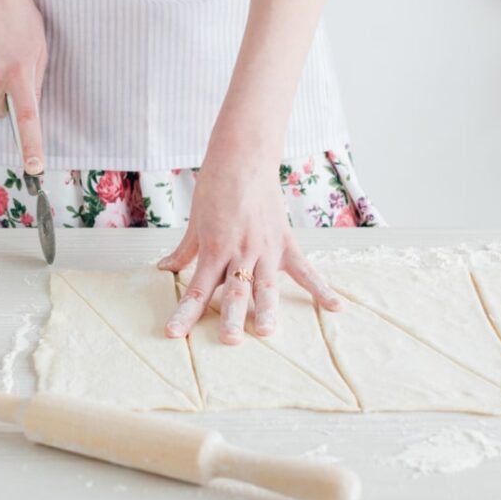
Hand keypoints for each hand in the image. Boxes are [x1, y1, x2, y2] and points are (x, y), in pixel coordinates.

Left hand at [158, 152, 340, 344]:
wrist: (243, 158)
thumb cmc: (215, 187)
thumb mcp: (195, 221)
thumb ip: (184, 250)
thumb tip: (164, 269)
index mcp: (215, 248)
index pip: (198, 289)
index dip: (185, 313)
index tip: (174, 334)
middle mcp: (241, 251)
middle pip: (235, 291)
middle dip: (232, 318)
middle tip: (230, 341)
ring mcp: (266, 248)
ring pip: (267, 285)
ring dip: (267, 309)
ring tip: (268, 331)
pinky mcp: (286, 242)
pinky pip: (305, 270)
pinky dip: (321, 289)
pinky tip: (335, 308)